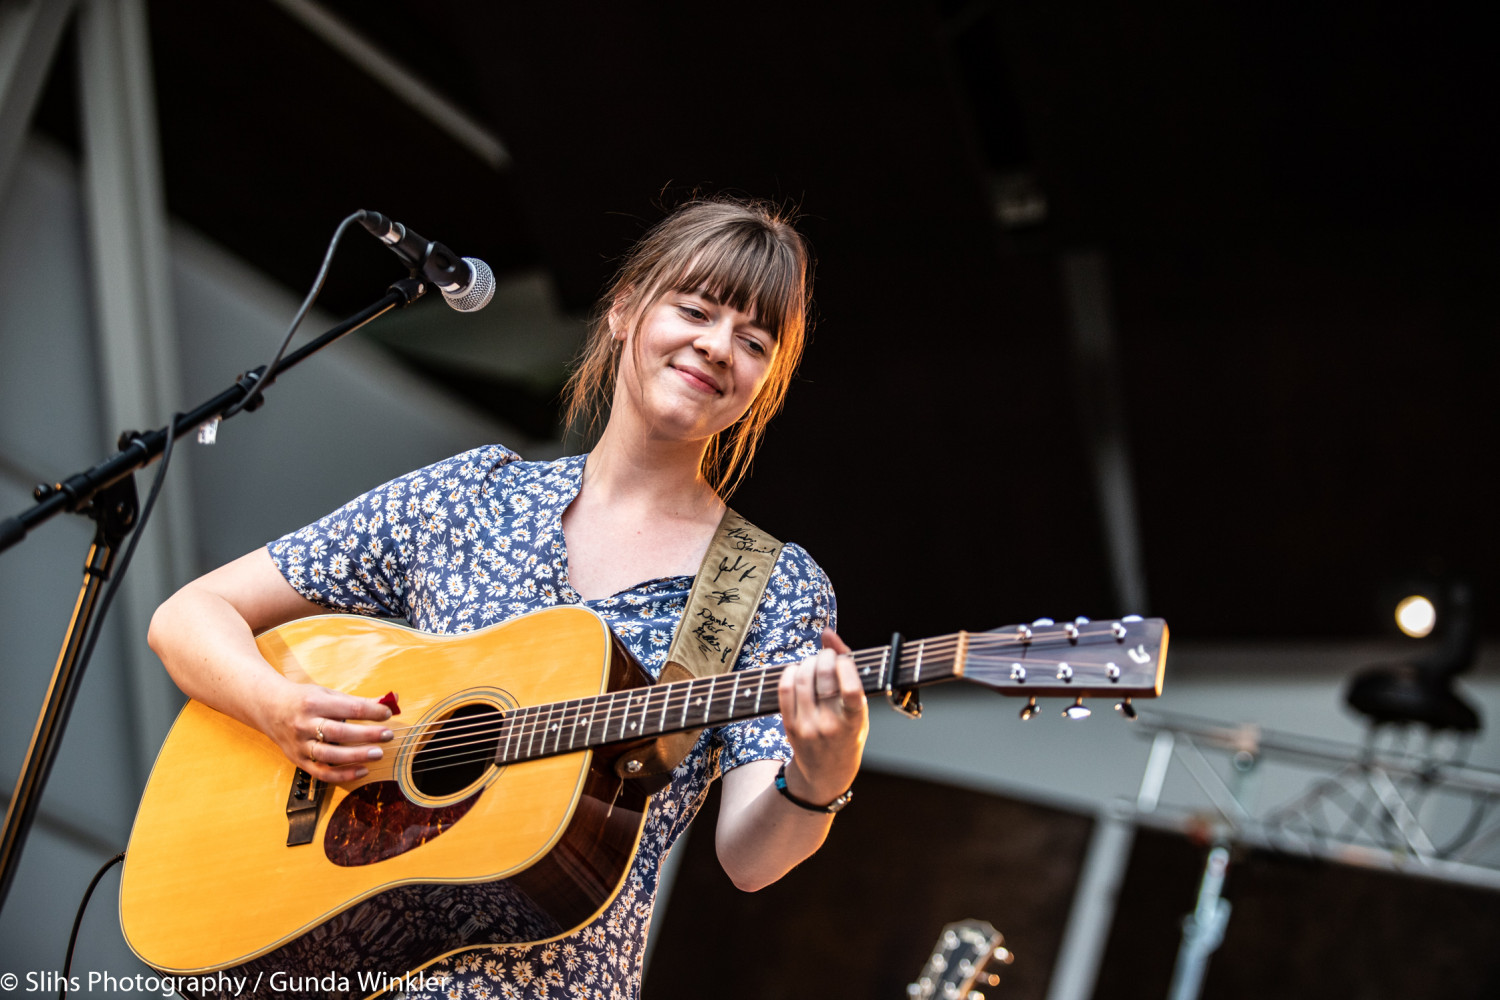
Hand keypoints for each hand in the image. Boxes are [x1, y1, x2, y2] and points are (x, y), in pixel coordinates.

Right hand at [255, 680, 394, 782]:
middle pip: (338, 732)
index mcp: (314, 703)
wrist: (270, 708)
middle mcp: (304, 724)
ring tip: (378, 753)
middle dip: (366, 734)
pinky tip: (362, 770)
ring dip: (356, 756)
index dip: (371, 711)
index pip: (348, 708)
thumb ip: (357, 701)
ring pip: (329, 754)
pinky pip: (321, 772)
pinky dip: (343, 774)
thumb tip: (389, 702)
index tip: (387, 713)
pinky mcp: (298, 760)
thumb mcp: (328, 693)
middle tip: (387, 735)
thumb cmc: (304, 700)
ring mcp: (300, 744)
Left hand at [776, 628, 867, 806]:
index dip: (846, 665)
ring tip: (815, 664)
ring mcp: (807, 726)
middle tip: (828, 657)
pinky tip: (798, 672)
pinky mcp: (789, 725)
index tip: (845, 661)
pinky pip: (784, 688)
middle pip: (823, 676)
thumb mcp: (859, 708)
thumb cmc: (848, 734)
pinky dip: (790, 672)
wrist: (826, 773)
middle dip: (826, 657)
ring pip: (802, 678)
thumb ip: (848, 668)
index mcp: (854, 721)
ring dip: (808, 662)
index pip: (851, 690)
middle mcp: (830, 725)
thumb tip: (827, 633)